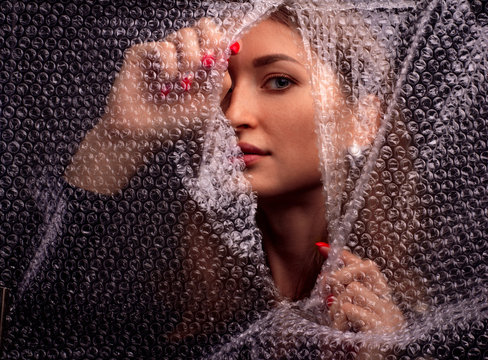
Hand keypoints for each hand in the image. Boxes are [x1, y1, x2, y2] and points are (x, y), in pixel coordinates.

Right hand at [105, 17, 228, 136]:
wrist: (142, 133)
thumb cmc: (174, 121)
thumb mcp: (205, 104)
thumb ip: (218, 80)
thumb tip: (227, 53)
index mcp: (199, 62)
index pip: (215, 37)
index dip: (223, 40)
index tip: (232, 51)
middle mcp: (181, 52)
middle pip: (204, 26)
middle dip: (210, 43)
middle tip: (206, 63)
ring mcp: (161, 51)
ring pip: (185, 34)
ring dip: (190, 59)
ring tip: (183, 83)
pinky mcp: (141, 53)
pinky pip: (164, 47)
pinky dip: (169, 65)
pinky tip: (164, 83)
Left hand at [317, 244, 404, 332]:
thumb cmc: (349, 348)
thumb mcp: (342, 315)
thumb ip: (339, 291)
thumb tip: (327, 264)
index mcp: (384, 302)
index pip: (369, 268)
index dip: (347, 256)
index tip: (324, 248)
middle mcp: (392, 306)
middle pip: (367, 268)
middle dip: (342, 272)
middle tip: (327, 286)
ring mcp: (390, 317)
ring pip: (353, 288)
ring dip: (337, 306)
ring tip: (338, 325)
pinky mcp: (382, 328)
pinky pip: (350, 308)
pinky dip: (339, 319)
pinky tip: (341, 331)